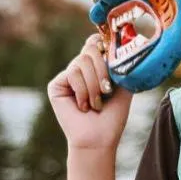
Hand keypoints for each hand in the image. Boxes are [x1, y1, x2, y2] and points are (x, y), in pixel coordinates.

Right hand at [47, 34, 132, 151]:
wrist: (99, 138)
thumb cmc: (112, 117)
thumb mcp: (124, 87)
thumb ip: (121, 65)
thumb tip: (120, 44)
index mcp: (96, 68)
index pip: (96, 43)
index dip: (102, 42)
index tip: (110, 51)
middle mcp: (81, 69)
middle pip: (90, 48)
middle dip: (103, 69)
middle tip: (107, 90)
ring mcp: (68, 76)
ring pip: (82, 61)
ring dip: (94, 85)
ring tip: (96, 104)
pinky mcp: (56, 85)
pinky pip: (72, 73)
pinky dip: (83, 90)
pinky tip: (83, 106)